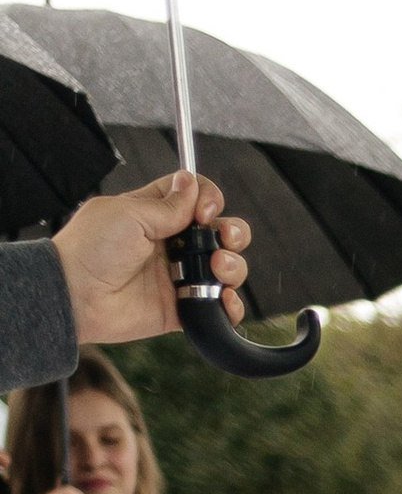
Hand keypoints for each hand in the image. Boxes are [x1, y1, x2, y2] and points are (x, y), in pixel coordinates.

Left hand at [53, 175, 250, 344]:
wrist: (76, 295)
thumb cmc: (90, 249)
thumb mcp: (129, 213)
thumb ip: (168, 204)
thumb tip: (193, 185)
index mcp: (156, 214)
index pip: (196, 197)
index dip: (209, 200)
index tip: (202, 212)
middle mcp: (171, 244)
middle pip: (219, 232)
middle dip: (233, 232)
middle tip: (223, 239)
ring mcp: (179, 276)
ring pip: (226, 268)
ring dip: (233, 266)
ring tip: (217, 270)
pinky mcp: (181, 308)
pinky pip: (218, 308)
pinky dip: (230, 305)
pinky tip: (224, 299)